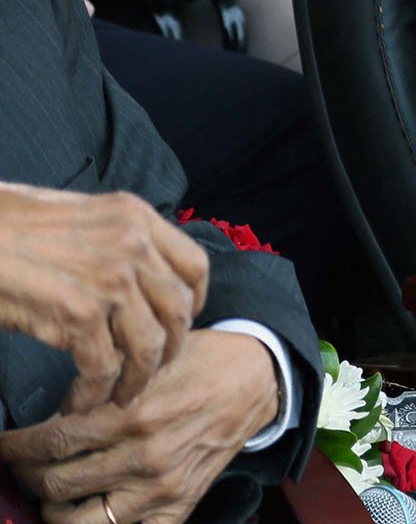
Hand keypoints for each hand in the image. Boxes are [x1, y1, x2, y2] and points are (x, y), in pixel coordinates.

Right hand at [0, 185, 209, 412]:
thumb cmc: (12, 228)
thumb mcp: (84, 218)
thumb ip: (119, 242)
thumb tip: (142, 281)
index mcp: (137, 217)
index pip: (194, 266)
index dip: (193, 303)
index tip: (180, 325)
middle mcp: (134, 245)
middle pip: (177, 312)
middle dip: (167, 351)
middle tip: (148, 371)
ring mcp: (111, 280)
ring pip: (148, 347)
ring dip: (135, 381)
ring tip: (118, 396)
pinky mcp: (80, 314)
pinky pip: (104, 368)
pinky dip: (95, 393)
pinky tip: (81, 401)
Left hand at [0, 330, 279, 523]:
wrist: (255, 381)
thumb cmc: (200, 364)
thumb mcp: (147, 364)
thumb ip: (98, 393)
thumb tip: (51, 421)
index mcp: (133, 415)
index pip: (50, 443)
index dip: (14, 448)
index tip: (3, 445)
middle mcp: (145, 457)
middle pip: (56, 483)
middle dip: (27, 474)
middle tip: (23, 464)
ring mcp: (161, 489)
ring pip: (78, 521)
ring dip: (53, 508)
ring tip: (52, 490)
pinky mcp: (177, 506)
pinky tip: (89, 510)